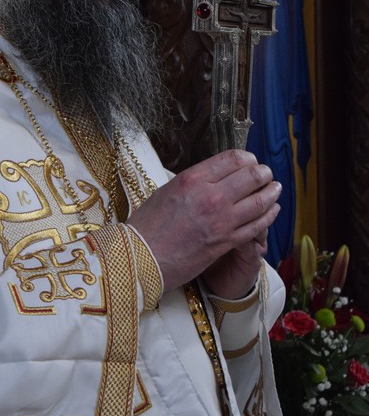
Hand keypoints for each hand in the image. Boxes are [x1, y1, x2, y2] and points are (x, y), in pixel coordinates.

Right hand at [127, 149, 280, 297]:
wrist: (141, 257)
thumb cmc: (148, 224)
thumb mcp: (168, 190)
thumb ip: (194, 182)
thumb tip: (213, 177)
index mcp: (193, 178)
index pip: (233, 159)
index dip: (247, 158)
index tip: (251, 161)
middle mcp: (210, 195)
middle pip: (251, 176)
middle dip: (263, 173)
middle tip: (266, 174)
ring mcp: (221, 220)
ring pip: (259, 201)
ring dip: (271, 192)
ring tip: (275, 188)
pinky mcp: (226, 242)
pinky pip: (257, 226)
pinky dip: (269, 216)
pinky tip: (272, 211)